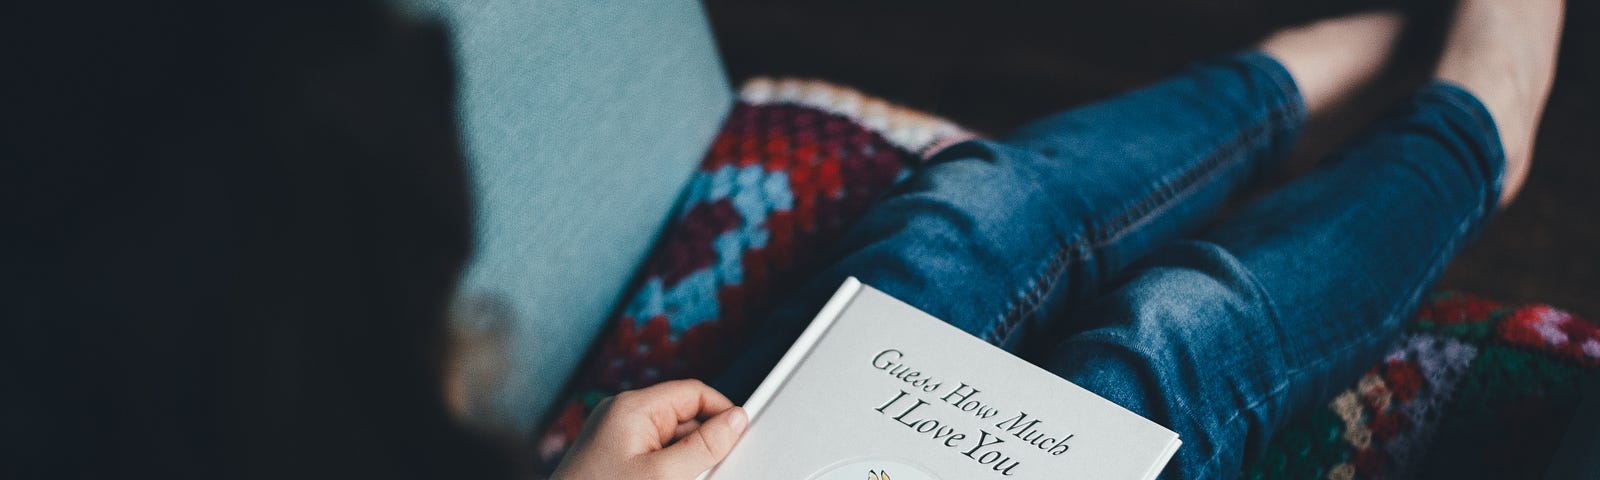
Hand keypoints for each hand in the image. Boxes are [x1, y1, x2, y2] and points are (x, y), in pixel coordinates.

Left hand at [551, 379, 748, 479]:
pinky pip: (653, 457)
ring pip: (670, 441)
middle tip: (708, 473)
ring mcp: (615, 438)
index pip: (692, 393)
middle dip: (702, 444)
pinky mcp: (612, 460)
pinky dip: (668, 472)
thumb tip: (735, 420)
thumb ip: (704, 446)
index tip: (742, 434)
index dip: (722, 411)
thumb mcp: (664, 476)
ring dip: (685, 463)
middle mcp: (621, 416)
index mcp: (631, 407)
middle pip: (682, 418)